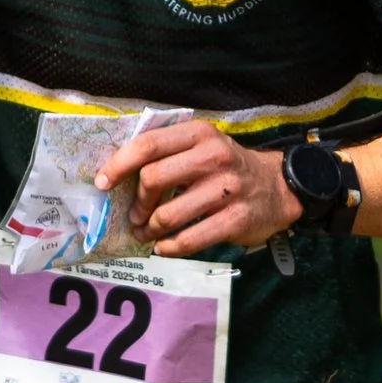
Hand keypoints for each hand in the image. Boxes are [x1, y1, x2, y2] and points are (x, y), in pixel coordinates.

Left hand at [99, 120, 299, 258]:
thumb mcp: (202, 146)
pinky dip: (169, 247)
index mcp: (199, 134)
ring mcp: (227, 190)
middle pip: (153, 179)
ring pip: (168, 215)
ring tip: (147, 233)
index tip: (102, 183)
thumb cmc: (227, 167)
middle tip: (135, 216)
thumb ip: (168, 152)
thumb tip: (118, 173)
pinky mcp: (236, 220)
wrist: (279, 188)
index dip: (118, 165)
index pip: (148, 145)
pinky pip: (189, 239)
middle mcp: (213, 157)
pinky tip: (164, 247)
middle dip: (137, 203)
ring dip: (150, 230)